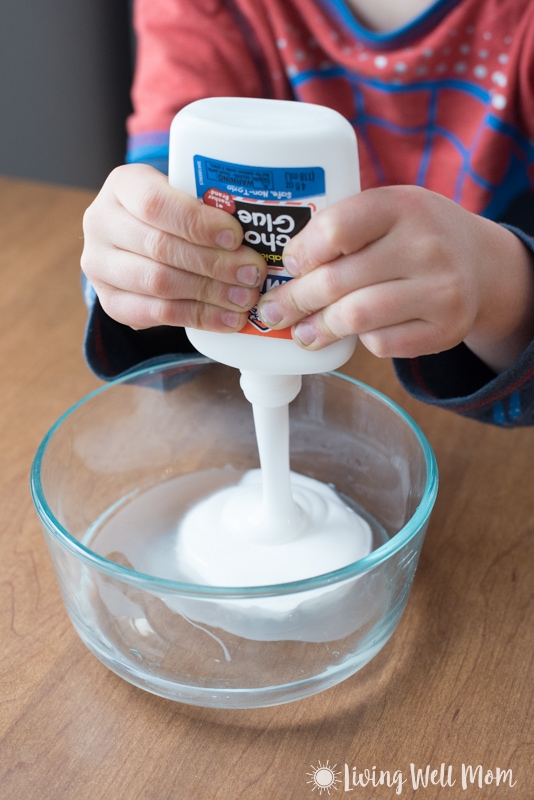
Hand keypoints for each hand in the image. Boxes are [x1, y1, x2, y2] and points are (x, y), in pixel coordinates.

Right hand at [81, 164, 266, 330]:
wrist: (136, 239)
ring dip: (210, 293)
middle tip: (252, 273)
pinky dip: (198, 317)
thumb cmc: (172, 213)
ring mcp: (100, 266)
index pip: (155, 203)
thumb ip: (209, 206)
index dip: (198, 223)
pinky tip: (227, 319)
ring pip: (159, 284)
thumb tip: (262, 231)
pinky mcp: (111, 302)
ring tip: (245, 298)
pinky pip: (156, 314)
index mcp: (122, 186)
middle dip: (214, 263)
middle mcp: (101, 223)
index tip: (236, 236)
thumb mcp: (184, 195)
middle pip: (161, 247)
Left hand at [257, 186, 533, 372]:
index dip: (302, 251)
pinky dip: (359, 341)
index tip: (288, 265)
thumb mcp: (388, 210)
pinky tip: (352, 333)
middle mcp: (427, 245)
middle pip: (337, 280)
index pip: (336, 229)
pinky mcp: (445, 329)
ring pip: (357, 317)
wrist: (480, 263)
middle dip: (295, 300)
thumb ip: (343, 228)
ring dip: (318, 328)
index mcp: (403, 205)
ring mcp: (441, 290)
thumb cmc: (413, 235)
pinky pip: (382, 343)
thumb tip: (281, 270)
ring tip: (300, 332)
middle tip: (273, 311)